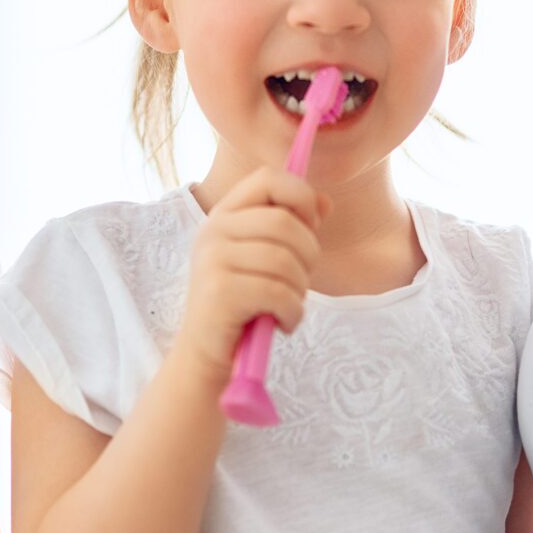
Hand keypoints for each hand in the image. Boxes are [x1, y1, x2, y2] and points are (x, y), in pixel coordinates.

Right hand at [171, 167, 325, 385]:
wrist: (206, 354)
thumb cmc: (243, 303)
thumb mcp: (265, 259)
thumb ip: (292, 227)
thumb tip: (325, 203)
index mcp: (223, 214)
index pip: (268, 179)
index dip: (300, 196)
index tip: (311, 225)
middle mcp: (213, 230)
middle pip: (285, 222)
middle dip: (308, 255)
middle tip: (301, 280)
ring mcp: (213, 260)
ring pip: (286, 260)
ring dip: (300, 289)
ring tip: (288, 306)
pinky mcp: (220, 292)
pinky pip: (279, 293)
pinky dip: (292, 312)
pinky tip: (283, 323)